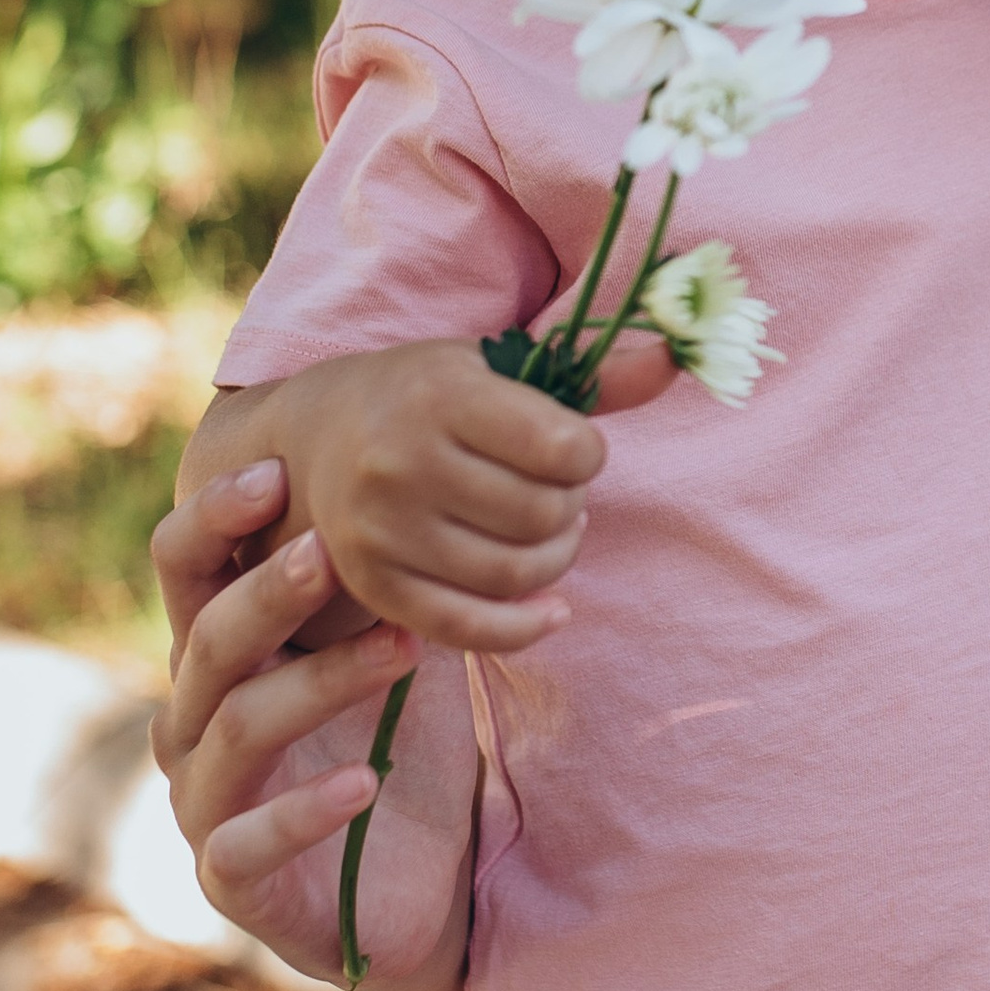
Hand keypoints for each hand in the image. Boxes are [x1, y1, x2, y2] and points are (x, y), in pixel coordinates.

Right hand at [148, 510, 463, 990]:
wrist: (417, 900)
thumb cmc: (400, 759)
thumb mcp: (398, 660)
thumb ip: (388, 585)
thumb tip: (440, 476)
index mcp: (222, 660)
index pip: (188, 572)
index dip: (213, 518)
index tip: (274, 468)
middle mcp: (195, 725)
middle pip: (209, 643)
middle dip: (267, 592)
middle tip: (331, 547)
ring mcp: (207, 805)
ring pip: (241, 728)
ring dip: (321, 682)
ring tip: (402, 650)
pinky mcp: (233, 882)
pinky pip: (247, 844)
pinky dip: (304, 813)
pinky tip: (365, 784)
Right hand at [209, 333, 671, 655]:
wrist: (313, 436)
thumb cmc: (424, 394)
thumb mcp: (497, 366)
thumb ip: (593, 372)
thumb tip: (676, 360)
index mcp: (439, 395)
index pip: (565, 449)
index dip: (587, 455)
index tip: (568, 448)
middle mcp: (400, 463)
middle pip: (545, 515)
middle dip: (570, 507)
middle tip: (552, 492)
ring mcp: (381, 531)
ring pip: (518, 574)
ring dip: (555, 560)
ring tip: (546, 533)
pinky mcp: (375, 587)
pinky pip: (471, 630)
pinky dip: (525, 628)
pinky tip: (551, 610)